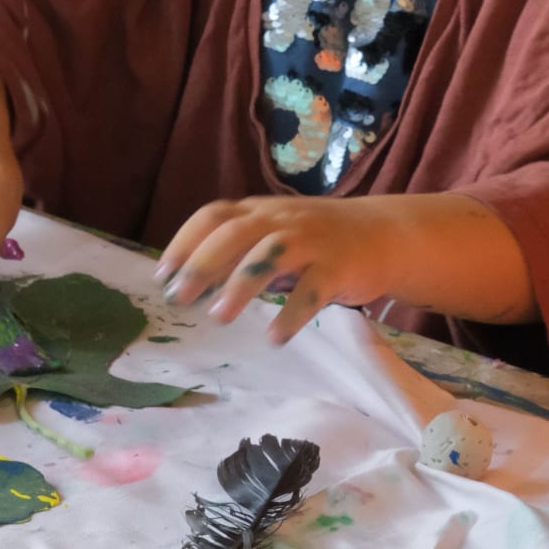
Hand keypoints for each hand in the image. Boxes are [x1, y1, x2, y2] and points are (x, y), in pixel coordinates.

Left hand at [156, 191, 535, 342]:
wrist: (385, 234)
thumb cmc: (318, 240)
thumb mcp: (276, 234)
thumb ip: (239, 250)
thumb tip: (190, 280)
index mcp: (260, 211)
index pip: (214, 215)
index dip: (185, 241)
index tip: (162, 274)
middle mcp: (282, 220)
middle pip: (236, 233)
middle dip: (203, 264)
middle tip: (179, 299)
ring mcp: (312, 241)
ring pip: (270, 254)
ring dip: (241, 284)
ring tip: (219, 316)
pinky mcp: (339, 267)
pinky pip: (313, 290)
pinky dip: (291, 313)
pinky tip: (274, 337)